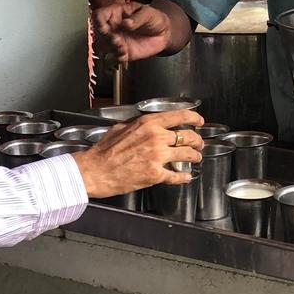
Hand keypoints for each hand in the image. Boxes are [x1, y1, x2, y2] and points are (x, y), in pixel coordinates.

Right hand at [74, 110, 204, 198]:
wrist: (94, 170)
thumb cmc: (103, 151)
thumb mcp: (120, 128)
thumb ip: (137, 124)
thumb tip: (145, 124)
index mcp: (148, 124)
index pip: (179, 116)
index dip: (193, 118)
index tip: (199, 121)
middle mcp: (156, 137)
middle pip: (188, 136)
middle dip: (197, 141)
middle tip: (198, 144)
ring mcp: (157, 156)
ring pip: (187, 155)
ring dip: (195, 157)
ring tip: (195, 158)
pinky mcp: (156, 174)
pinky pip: (177, 175)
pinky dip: (184, 177)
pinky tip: (186, 177)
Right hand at [93, 1, 170, 61]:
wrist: (164, 33)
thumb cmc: (154, 18)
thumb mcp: (148, 13)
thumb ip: (137, 18)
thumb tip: (126, 23)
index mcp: (116, 13)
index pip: (99, 15)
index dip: (98, 21)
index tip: (104, 27)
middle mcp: (113, 27)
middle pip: (98, 32)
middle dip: (104, 37)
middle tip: (115, 39)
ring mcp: (116, 40)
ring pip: (103, 46)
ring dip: (109, 47)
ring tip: (121, 47)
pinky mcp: (122, 52)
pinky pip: (113, 57)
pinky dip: (116, 57)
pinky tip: (124, 53)